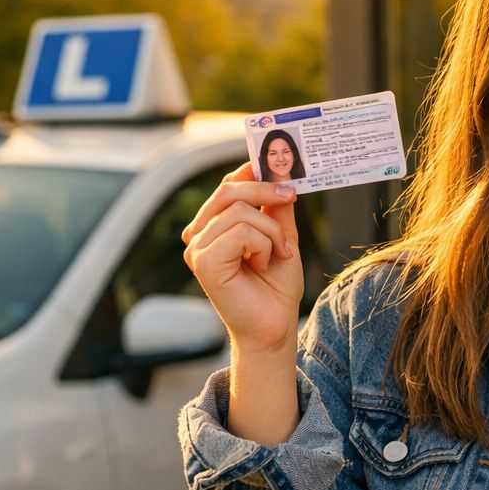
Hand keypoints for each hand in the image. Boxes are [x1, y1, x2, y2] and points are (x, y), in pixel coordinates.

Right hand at [181, 163, 302, 354]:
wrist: (275, 325)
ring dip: (271, 232)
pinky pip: (240, 232)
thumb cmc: (276, 287)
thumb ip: (276, 208)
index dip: (250, 171)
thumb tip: (278, 170)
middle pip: (228, 190)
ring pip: (239, 211)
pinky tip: (263, 264)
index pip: (227, 185)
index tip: (277, 164)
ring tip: (277, 254)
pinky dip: (263, 245)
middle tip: (291, 196)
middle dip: (265, 190)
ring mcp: (197, 248)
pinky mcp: (202, 262)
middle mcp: (199, 234)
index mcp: (214, 225)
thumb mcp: (283, 237)